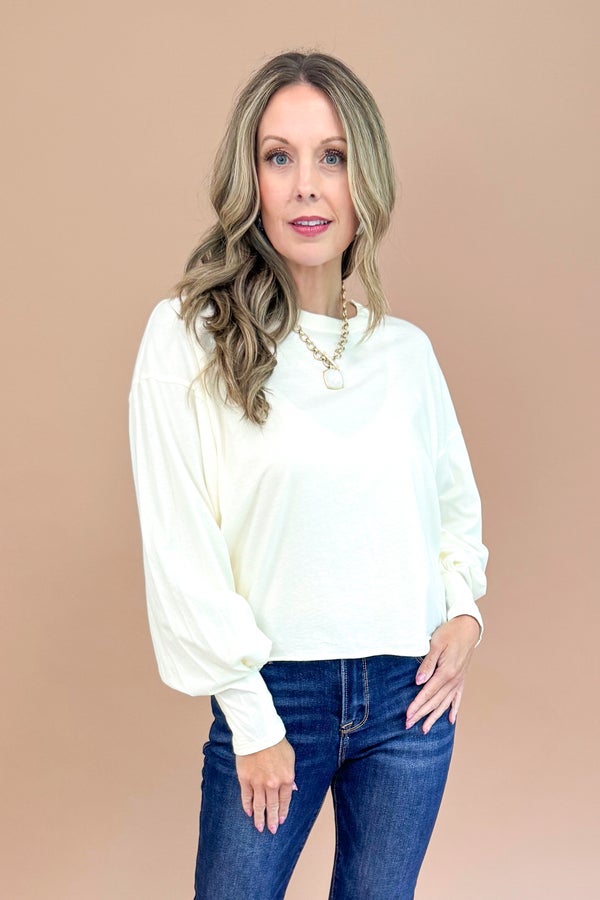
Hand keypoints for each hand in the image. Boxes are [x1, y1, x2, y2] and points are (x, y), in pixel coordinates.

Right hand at [236, 737, 295, 834]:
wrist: (258, 733)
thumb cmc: (276, 742)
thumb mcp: (290, 758)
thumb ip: (290, 775)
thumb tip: (293, 788)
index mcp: (286, 779)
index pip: (285, 801)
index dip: (283, 812)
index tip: (281, 821)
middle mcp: (273, 784)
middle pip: (272, 806)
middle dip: (272, 820)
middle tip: (271, 830)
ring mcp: (258, 783)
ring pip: (259, 805)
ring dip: (259, 818)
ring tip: (259, 827)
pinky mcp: (245, 779)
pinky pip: (246, 797)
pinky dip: (247, 806)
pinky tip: (248, 812)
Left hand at [405, 615, 479, 733]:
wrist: (468, 627)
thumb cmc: (449, 632)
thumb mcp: (435, 644)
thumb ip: (427, 664)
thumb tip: (418, 681)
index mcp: (446, 672)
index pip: (427, 693)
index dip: (416, 706)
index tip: (407, 716)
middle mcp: (453, 680)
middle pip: (435, 702)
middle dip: (421, 714)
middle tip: (408, 725)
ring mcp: (459, 680)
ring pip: (445, 703)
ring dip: (434, 717)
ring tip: (425, 729)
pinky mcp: (461, 678)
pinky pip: (457, 698)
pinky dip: (453, 709)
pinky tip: (451, 720)